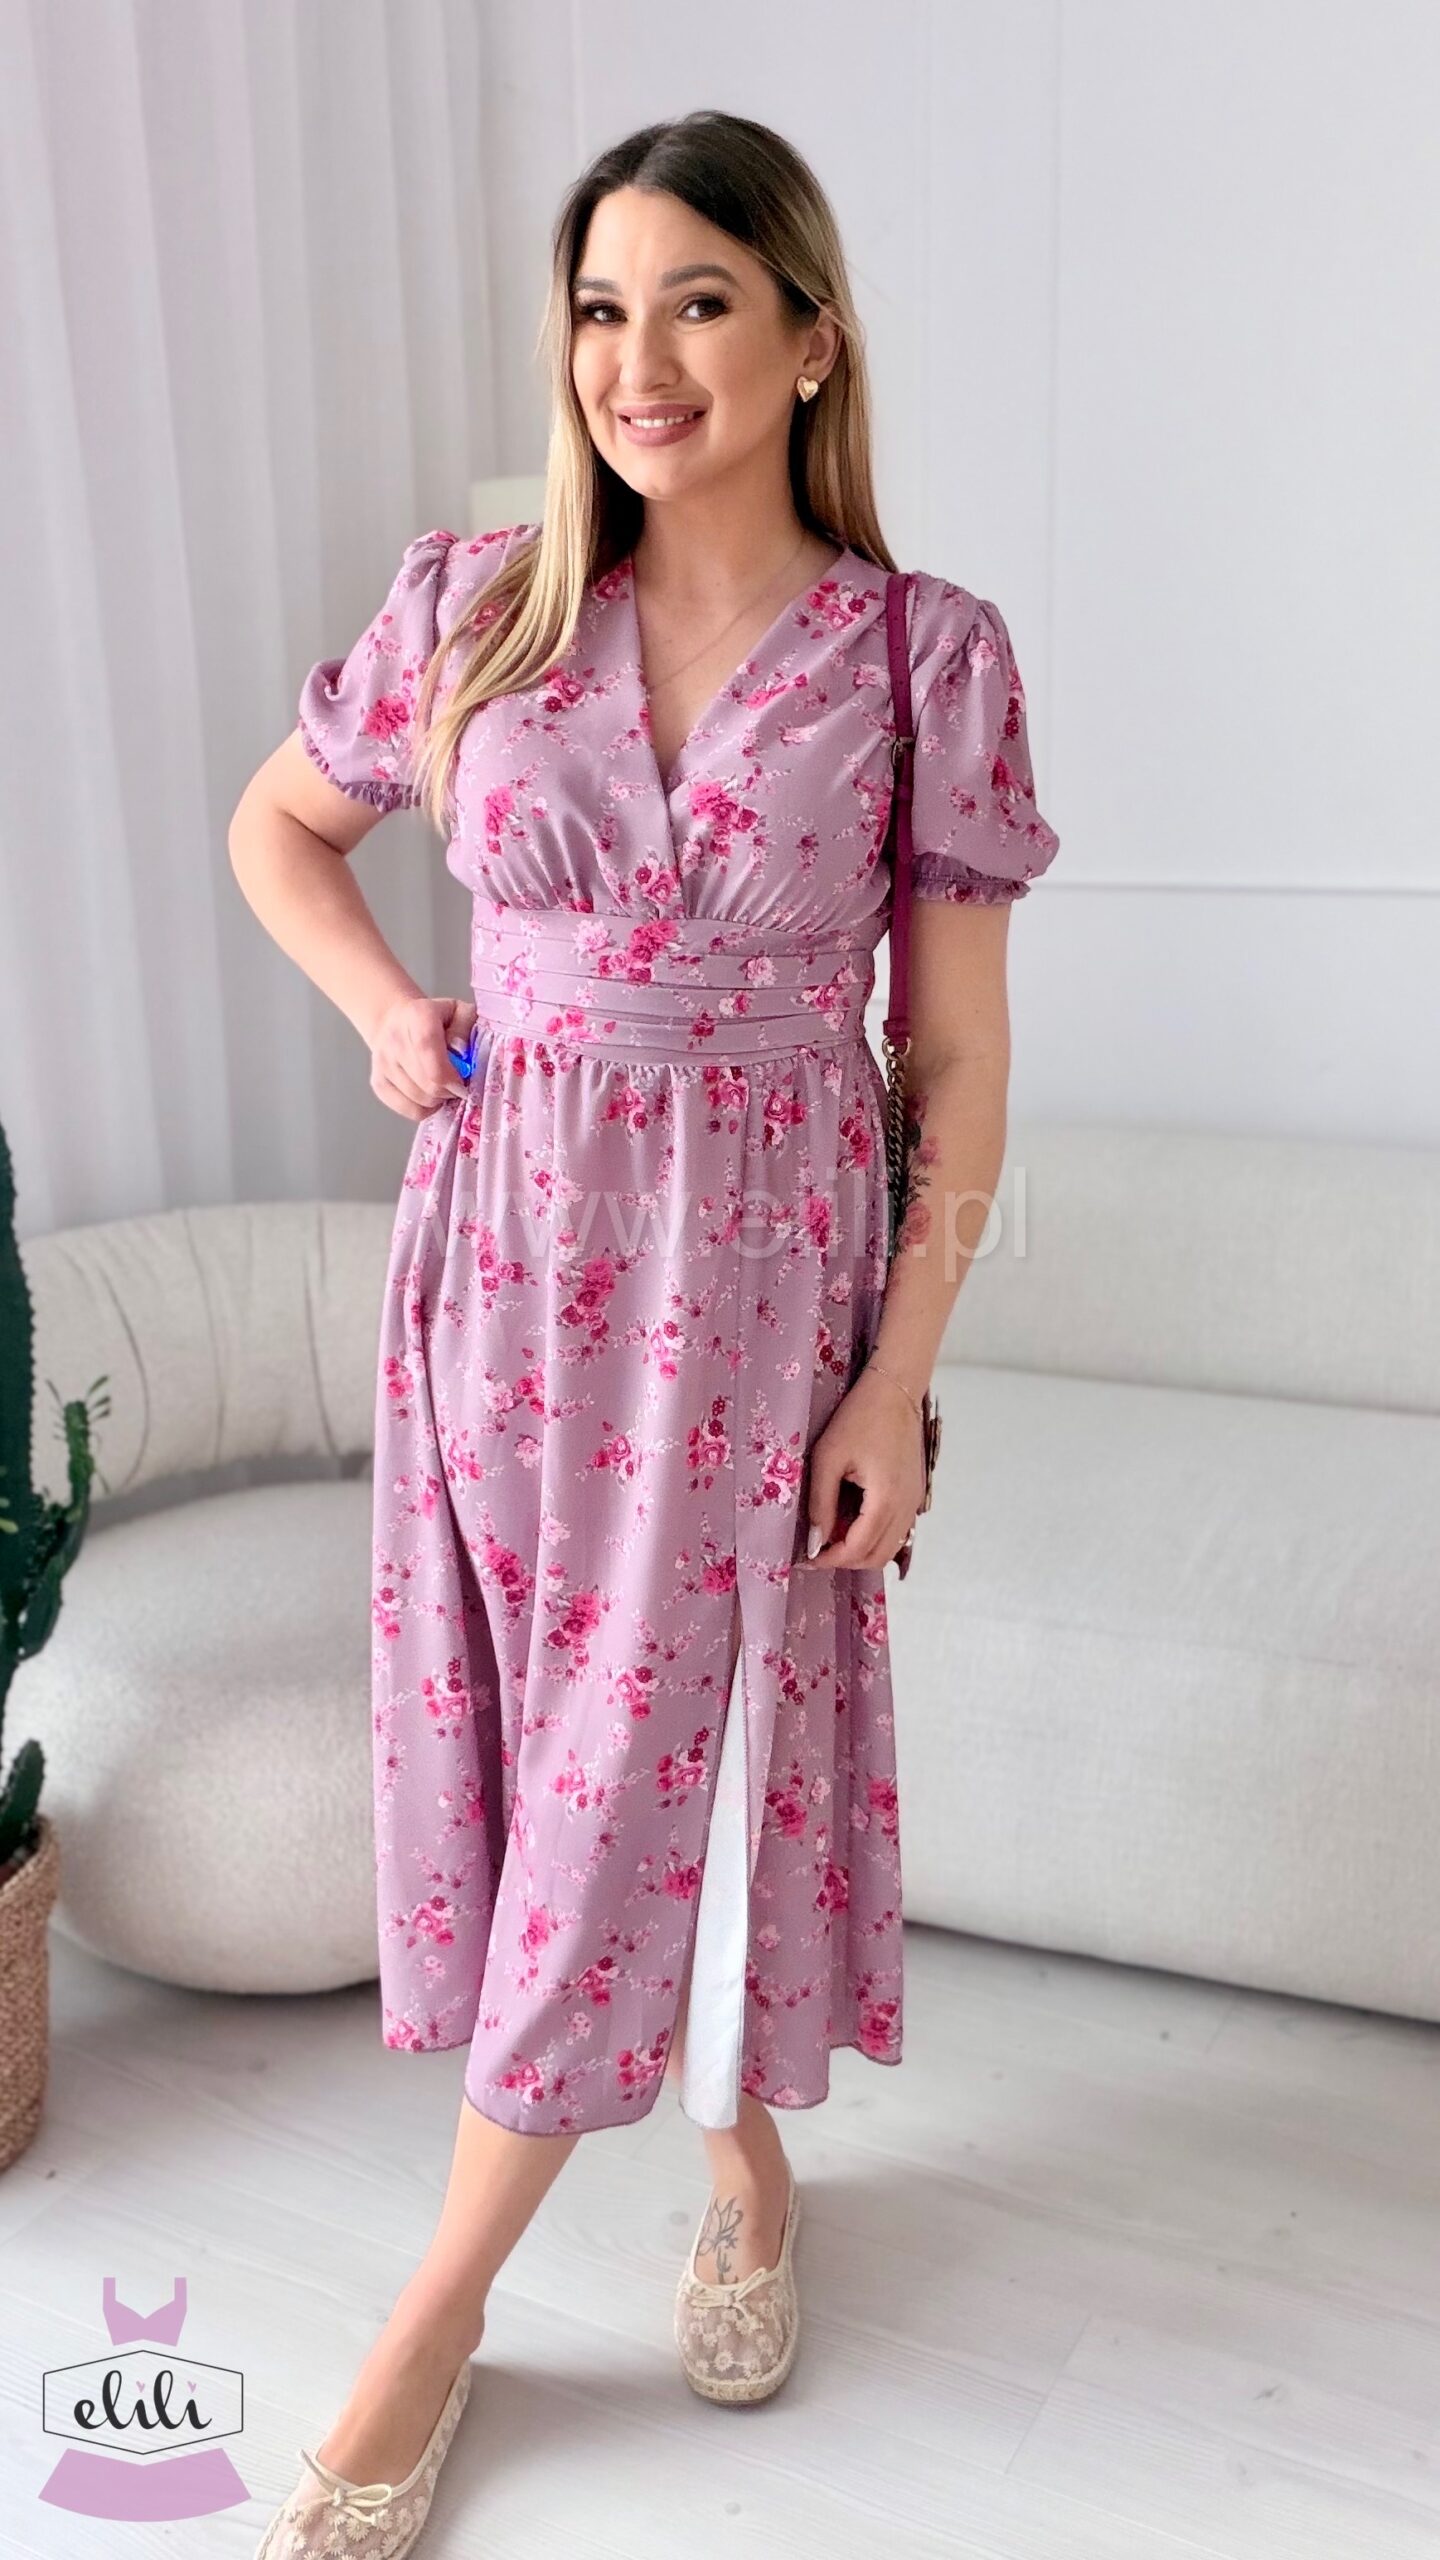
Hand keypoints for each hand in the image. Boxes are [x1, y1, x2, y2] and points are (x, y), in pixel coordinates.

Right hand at [369, 992, 478, 1121]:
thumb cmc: (437, 1019)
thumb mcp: (460, 1012)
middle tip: (457, 1084)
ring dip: (438, 1099)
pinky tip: (430, 1095)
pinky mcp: (378, 1082)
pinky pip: (407, 1109)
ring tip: (443, 1086)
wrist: (396, 1020)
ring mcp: (383, 1062)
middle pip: (425, 1080)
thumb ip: (465, 1028)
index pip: (427, 1047)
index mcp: (418, 1015)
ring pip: (418, 1098)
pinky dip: (424, 1109)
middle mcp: (394, 1037)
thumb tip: (459, 1052)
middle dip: (449, 1090)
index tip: (461, 1084)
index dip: (447, 1073)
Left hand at [800, 1363, 927, 1571]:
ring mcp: (914, 1502)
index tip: (807, 1557)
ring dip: (860, 1549)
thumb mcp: (828, 1458)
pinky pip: (896, 1530)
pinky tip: (852, 1519)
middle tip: (817, 1548)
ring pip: (889, 1548)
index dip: (830, 1559)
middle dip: (845, 1560)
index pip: (858, 1549)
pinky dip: (874, 1536)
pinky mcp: (914, 1494)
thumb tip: (816, 1539)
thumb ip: (821, 1503)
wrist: (894, 1391)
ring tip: (832, 1533)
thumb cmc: (859, 1417)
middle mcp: (906, 1507)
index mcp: (886, 1499)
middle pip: (876, 1557)